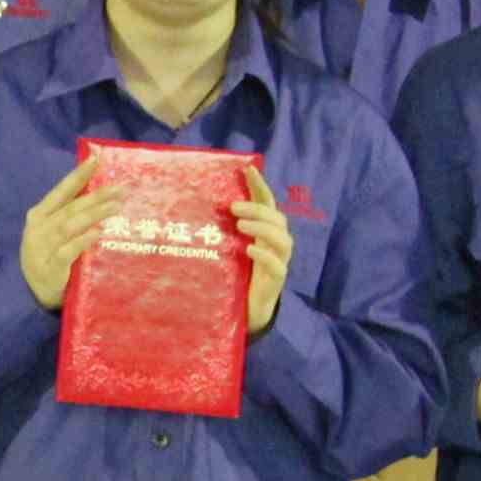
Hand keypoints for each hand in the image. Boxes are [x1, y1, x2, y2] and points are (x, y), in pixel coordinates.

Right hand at [12, 157, 112, 309]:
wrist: (35, 296)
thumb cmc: (50, 259)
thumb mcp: (54, 234)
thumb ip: (70, 216)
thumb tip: (99, 193)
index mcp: (39, 216)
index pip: (61, 191)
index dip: (79, 174)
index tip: (96, 158)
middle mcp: (39, 228)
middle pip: (70, 207)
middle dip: (95, 195)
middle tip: (120, 188)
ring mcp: (42, 248)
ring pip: (69, 225)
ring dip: (93, 214)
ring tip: (115, 206)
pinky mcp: (50, 268)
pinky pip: (67, 251)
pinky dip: (83, 241)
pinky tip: (98, 233)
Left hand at [231, 164, 293, 337]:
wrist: (246, 311)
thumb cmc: (234, 277)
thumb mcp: (227, 249)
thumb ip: (222, 231)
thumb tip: (197, 206)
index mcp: (264, 233)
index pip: (267, 204)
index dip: (260, 186)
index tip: (248, 169)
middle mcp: (275, 245)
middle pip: (278, 219)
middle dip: (258, 210)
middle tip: (233, 207)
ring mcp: (279, 263)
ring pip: (283, 240)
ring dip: (262, 228)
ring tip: (240, 224)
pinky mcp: (275, 282)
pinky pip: (277, 266)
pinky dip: (264, 255)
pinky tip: (249, 250)